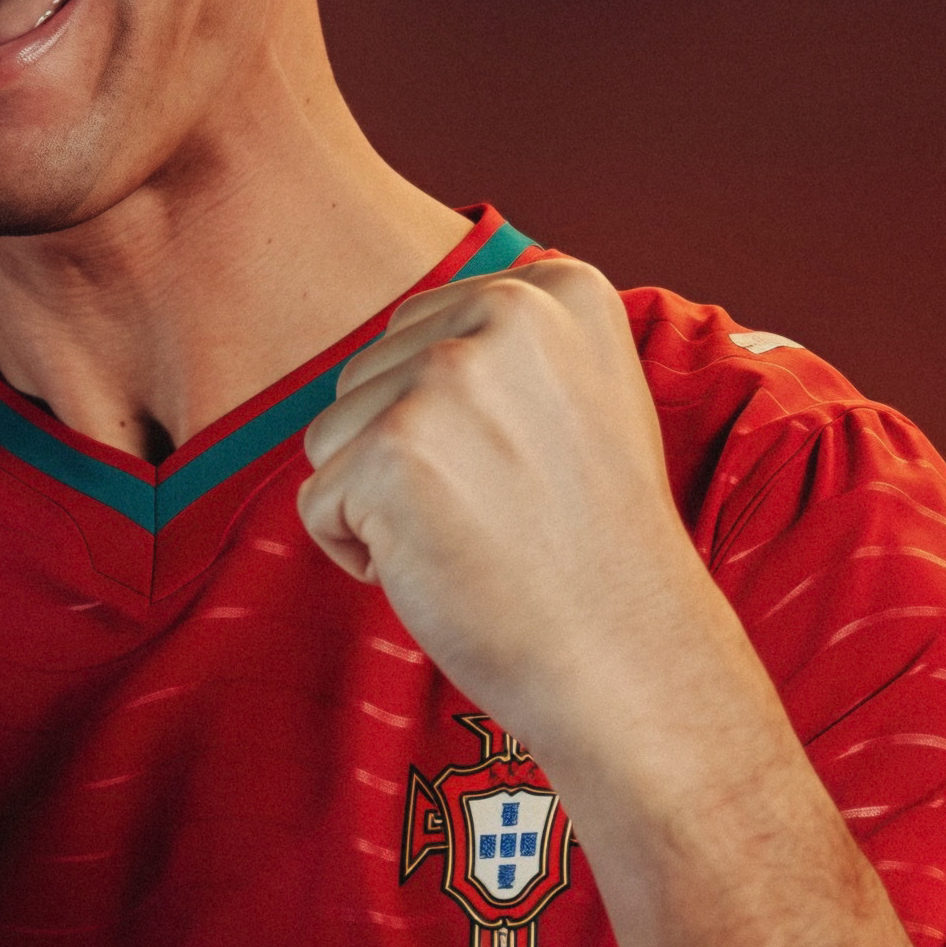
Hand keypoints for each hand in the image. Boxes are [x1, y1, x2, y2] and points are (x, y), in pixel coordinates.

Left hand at [297, 258, 718, 760]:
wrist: (628, 657)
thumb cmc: (596, 550)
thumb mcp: (583, 400)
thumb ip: (503, 350)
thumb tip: (410, 339)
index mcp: (559, 288)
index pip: (421, 330)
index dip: (449, 422)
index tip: (527, 470)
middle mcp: (506, 310)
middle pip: (367, 374)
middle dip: (405, 455)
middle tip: (502, 514)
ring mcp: (446, 378)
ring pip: (332, 435)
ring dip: (378, 502)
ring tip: (476, 539)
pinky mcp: (392, 452)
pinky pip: (317, 504)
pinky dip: (359, 556)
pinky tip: (446, 572)